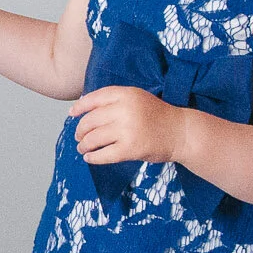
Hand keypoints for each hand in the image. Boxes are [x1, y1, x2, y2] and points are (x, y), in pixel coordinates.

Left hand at [67, 85, 184, 165]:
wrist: (181, 132)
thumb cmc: (157, 116)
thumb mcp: (137, 98)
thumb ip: (115, 100)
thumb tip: (83, 108)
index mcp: (126, 94)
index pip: (95, 98)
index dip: (80, 107)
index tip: (72, 114)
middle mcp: (125, 110)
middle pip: (90, 120)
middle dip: (80, 130)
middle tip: (79, 136)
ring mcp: (127, 130)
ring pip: (94, 138)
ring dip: (84, 145)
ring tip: (82, 147)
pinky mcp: (130, 149)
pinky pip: (103, 154)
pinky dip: (93, 157)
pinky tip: (89, 157)